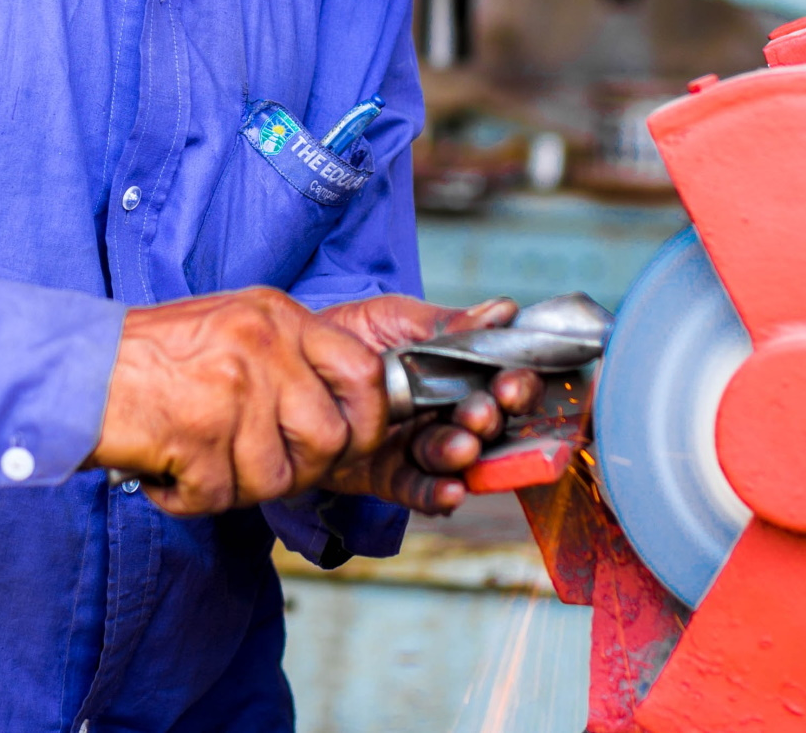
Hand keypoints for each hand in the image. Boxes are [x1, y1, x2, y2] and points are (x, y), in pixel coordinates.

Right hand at [87, 288, 385, 515]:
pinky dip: (191, 500)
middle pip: (330, 438)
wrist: (70, 371)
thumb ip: (289, 360)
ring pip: (278, 477)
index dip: (369, 420)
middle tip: (258, 467)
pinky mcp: (197, 434)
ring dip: (239, 488)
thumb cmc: (149, 359)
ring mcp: (231, 389)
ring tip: (201, 464)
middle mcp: (261, 346)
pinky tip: (169, 474)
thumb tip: (347, 414)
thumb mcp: (233, 328)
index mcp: (277, 317)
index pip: (365, 371)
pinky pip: (220, 497)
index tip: (350, 441)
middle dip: (301, 470)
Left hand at [316, 295, 544, 514]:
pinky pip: (418, 491)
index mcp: (458, 373)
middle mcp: (446, 413)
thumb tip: (503, 311)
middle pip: (486, 425)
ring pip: (454, 459)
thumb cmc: (348, 334)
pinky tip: (450, 491)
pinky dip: (437, 494)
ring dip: (462, 455)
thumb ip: (446, 323)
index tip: (510, 385)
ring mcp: (417, 447)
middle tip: (480, 414)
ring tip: (460, 447)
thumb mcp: (395, 318)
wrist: (289, 362)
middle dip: (488, 421)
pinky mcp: (388, 476)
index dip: (516, 386)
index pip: (502, 383)